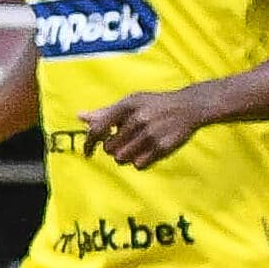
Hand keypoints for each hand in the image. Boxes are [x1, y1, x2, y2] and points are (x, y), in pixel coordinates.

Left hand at [80, 87, 210, 168]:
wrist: (188, 107)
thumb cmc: (154, 105)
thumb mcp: (131, 103)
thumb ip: (106, 112)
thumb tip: (80, 117)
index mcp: (126, 106)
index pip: (98, 129)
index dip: (89, 143)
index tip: (87, 153)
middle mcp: (137, 119)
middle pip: (110, 148)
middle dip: (113, 148)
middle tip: (124, 142)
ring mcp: (151, 134)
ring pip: (122, 158)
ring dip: (125, 156)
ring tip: (135, 147)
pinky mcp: (162, 147)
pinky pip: (139, 165)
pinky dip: (139, 162)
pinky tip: (147, 152)